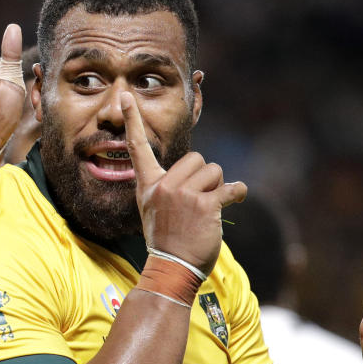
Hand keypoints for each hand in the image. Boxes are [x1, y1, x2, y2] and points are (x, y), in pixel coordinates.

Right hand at [121, 92, 246, 275]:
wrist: (172, 268)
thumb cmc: (168, 240)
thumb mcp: (155, 210)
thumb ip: (167, 188)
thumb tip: (195, 174)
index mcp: (149, 185)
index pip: (137, 147)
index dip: (132, 120)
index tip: (125, 96)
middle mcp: (164, 186)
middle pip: (196, 159)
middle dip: (206, 177)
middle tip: (200, 200)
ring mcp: (183, 194)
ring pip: (215, 171)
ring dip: (219, 187)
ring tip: (210, 209)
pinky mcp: (204, 205)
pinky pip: (230, 188)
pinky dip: (237, 192)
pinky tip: (236, 198)